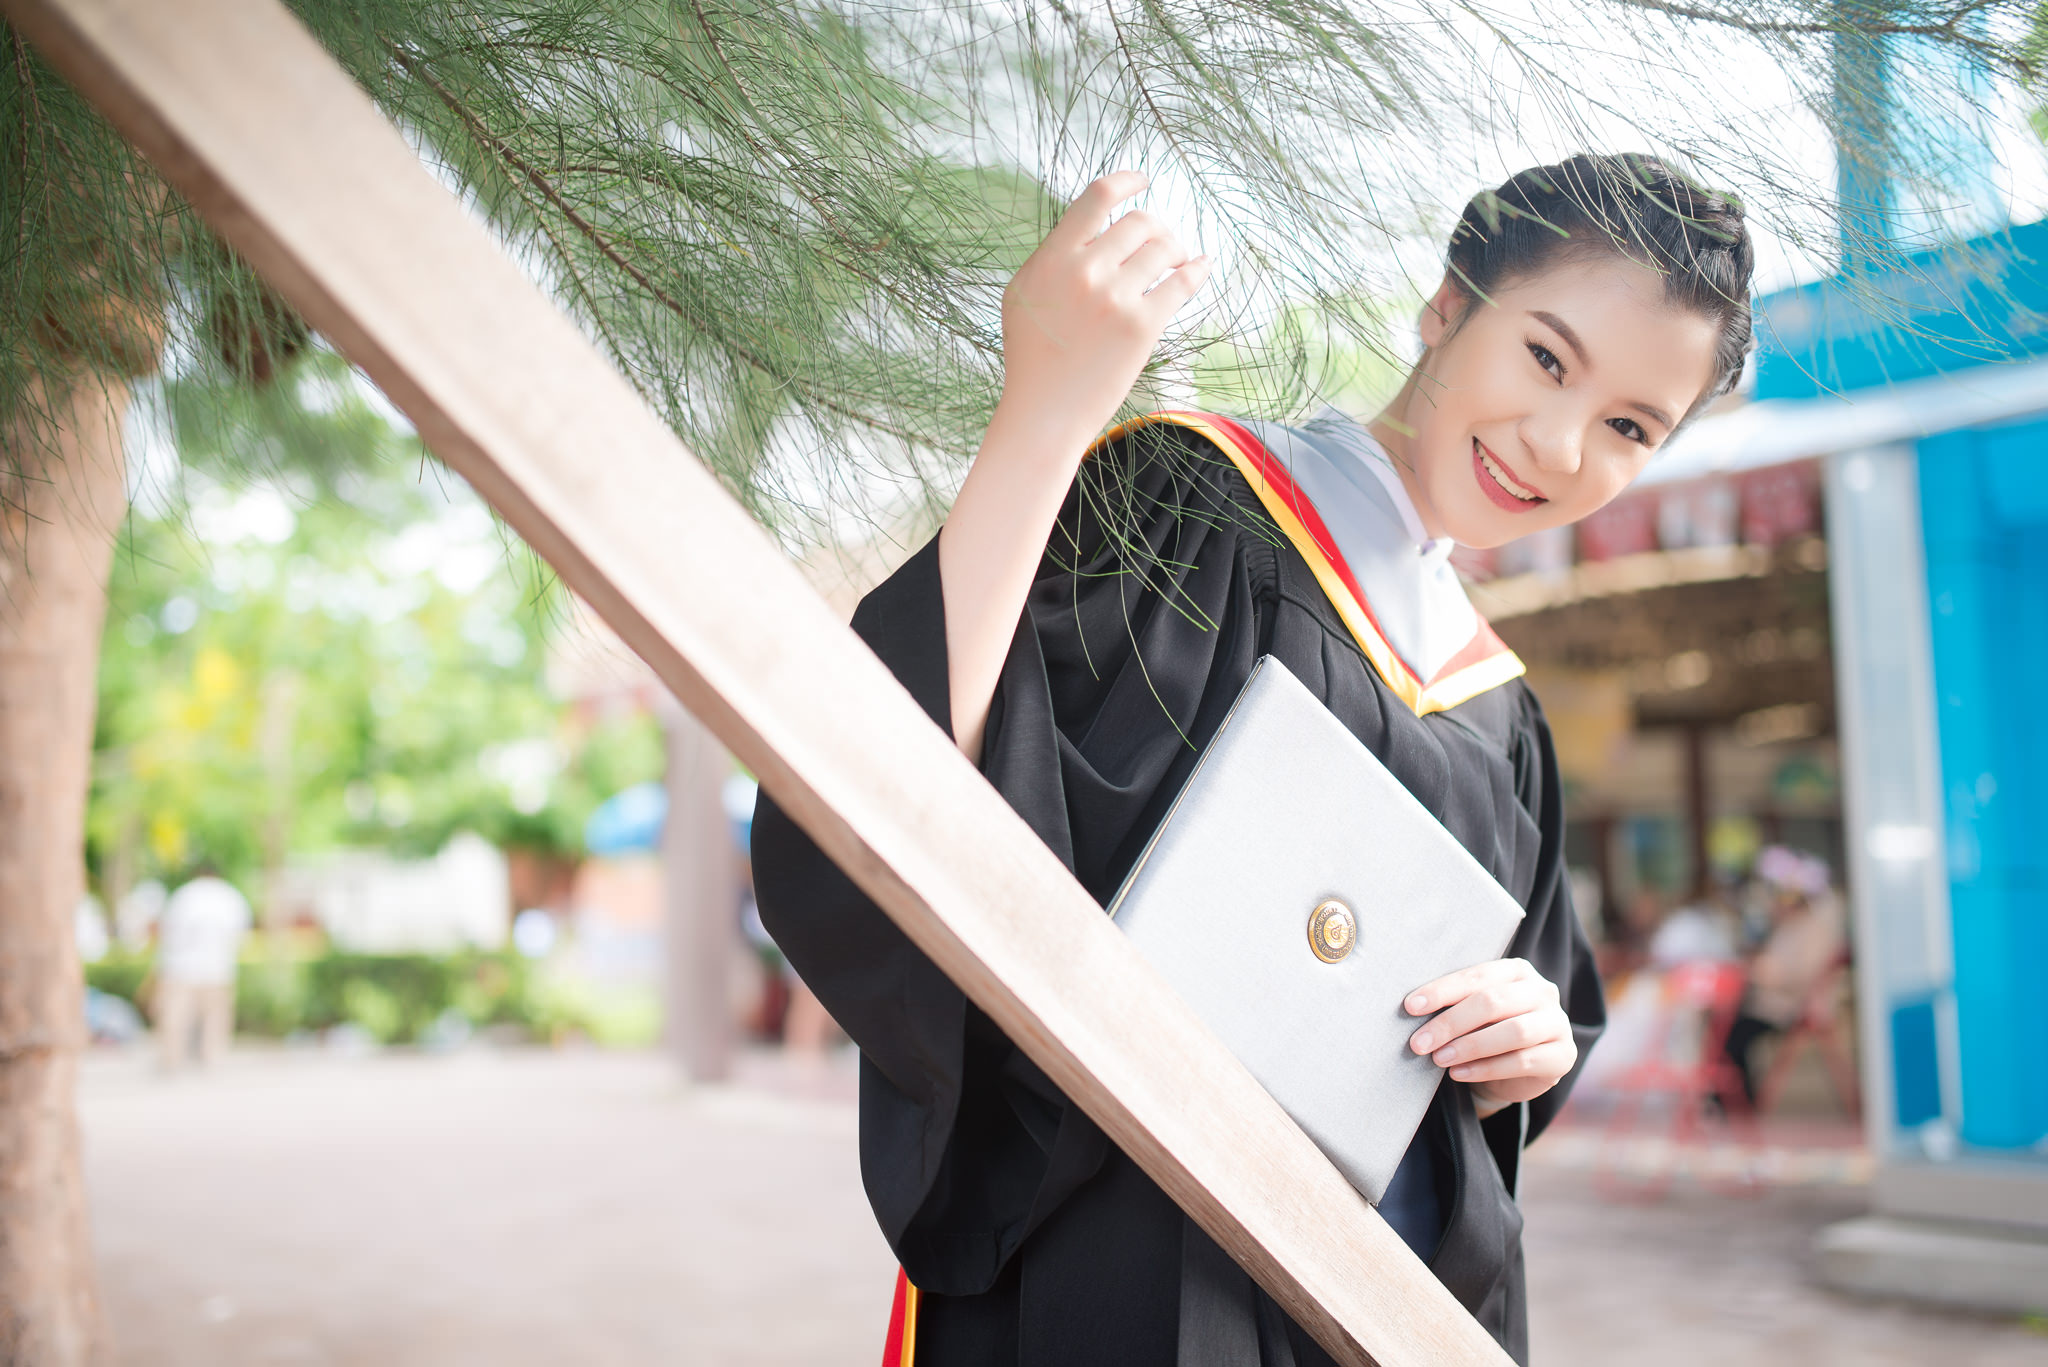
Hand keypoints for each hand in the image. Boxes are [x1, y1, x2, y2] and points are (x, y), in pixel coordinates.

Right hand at [995, 171, 1211, 455]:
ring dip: (1177, 251)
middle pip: (1139, 222)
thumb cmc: (1032, 357)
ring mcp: (1114, 299)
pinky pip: (1182, 283)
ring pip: (1163, 249)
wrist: (1044, 412)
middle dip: (1158, 228)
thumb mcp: (1023, 295)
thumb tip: (1091, 227)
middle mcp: (1085, 272)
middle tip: (1164, 244)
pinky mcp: (1141, 327)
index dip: (1125, 181)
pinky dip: (1197, 271)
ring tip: (1177, 263)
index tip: (1142, 179)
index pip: (1097, 198)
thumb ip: (1053, 256)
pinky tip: (1201, 268)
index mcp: (1053, 259)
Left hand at [1405, 958, 1575, 1116]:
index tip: (1410, 1006)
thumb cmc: (1485, 1030)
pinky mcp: (1563, 1056)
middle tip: (1419, 1042)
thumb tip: (1412, 1006)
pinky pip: (1522, 1061)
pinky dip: (1486, 1069)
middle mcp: (1542, 991)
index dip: (1443, 990)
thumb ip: (1454, 1003)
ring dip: (1469, 1046)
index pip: (1478, 975)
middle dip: (1451, 1023)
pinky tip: (1458, 1073)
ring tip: (1438, 1059)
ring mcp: (1557, 1023)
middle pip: (1493, 1002)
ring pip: (1513, 1032)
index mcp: (1517, 971)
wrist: (1514, 1071)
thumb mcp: (1471, 1012)